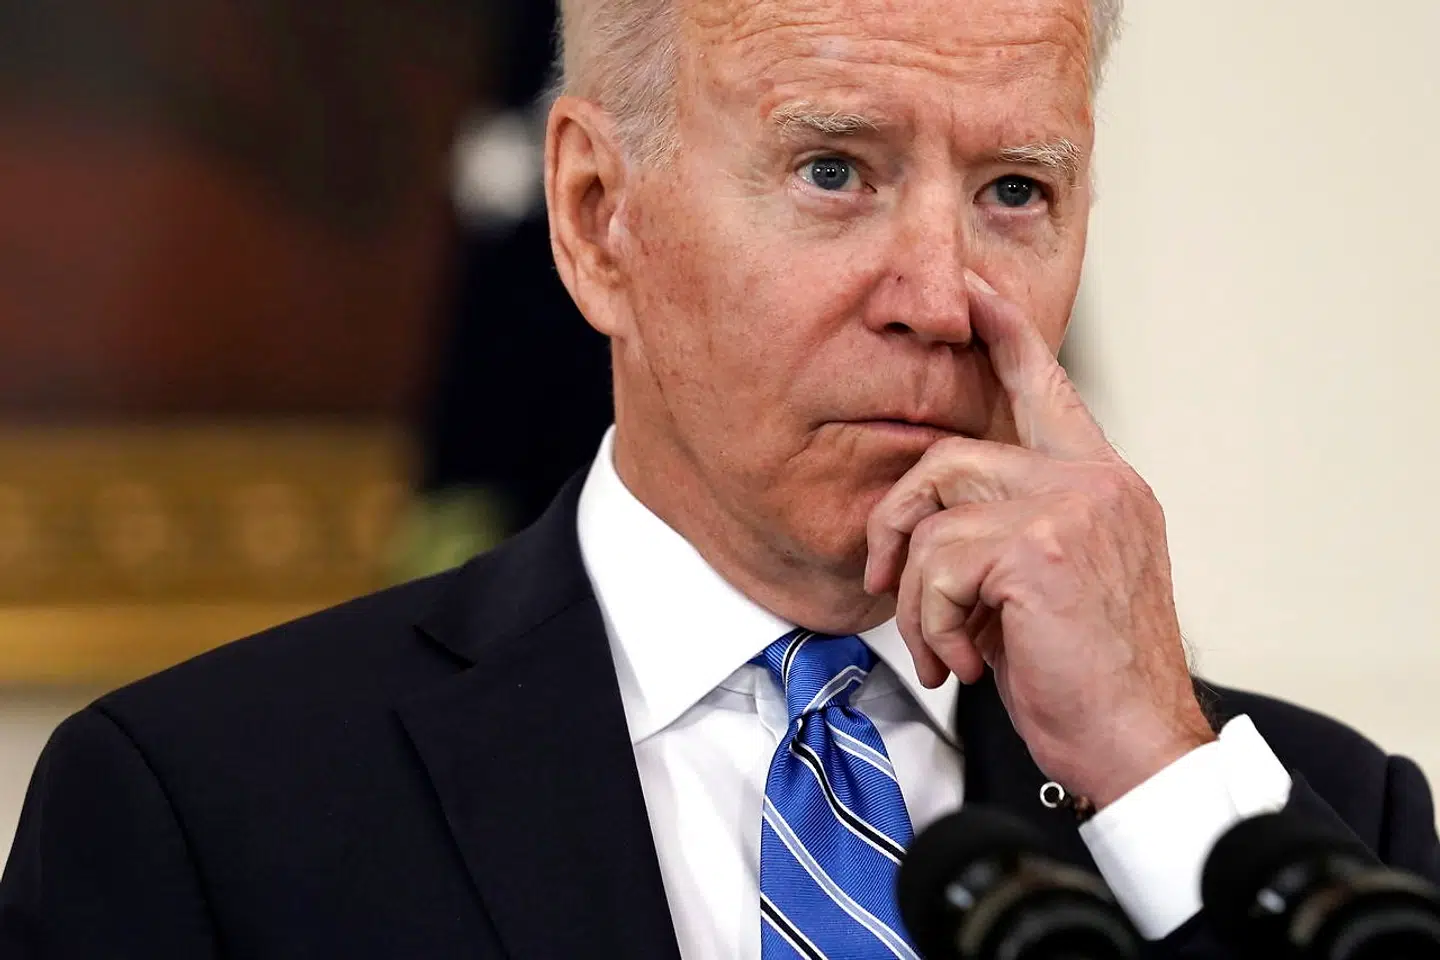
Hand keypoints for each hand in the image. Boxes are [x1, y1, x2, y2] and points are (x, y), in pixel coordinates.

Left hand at [864, 270, 1213, 808]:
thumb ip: (1011, 534)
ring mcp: (1072, 507)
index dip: (1004, 334)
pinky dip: (933, 622)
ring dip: (917, 594)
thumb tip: (930, 525)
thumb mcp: (1051, 590)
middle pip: (949, 458)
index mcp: (1100, 485)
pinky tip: (965, 663)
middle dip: (896, 525)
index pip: (1046, 387)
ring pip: (934, 513)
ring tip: (944, 647)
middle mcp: (1094, 482)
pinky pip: (938, 564)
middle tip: (885, 585)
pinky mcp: (1043, 547)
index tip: (971, 291)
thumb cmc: (1091, 679)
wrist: (1141, 748)